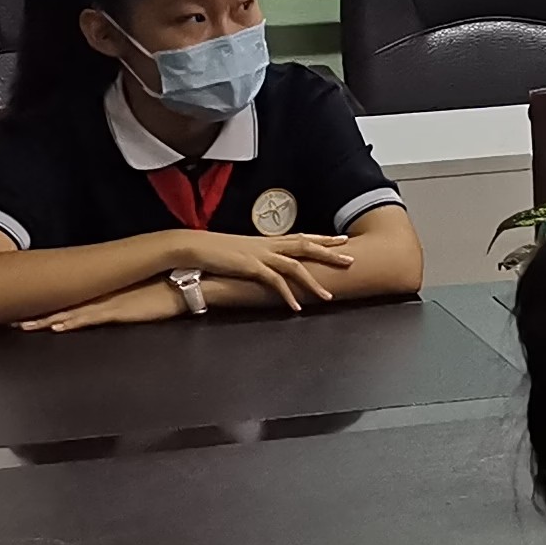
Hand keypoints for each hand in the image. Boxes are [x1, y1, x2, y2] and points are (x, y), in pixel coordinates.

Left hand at [23, 280, 186, 332]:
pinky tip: (56, 326)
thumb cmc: (168, 290)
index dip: (44, 306)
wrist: (187, 283)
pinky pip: (90, 318)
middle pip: (62, 305)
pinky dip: (71, 322)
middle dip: (36, 313)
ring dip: (45, 320)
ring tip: (23, 326)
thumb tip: (110, 307)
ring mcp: (109, 303)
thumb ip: (122, 301)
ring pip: (69, 313)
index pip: (68, 300)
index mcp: (104, 293)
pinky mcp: (119, 311)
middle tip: (10, 320)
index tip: (23, 313)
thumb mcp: (139, 297)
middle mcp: (102, 296)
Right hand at [179, 230, 357, 309]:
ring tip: (329, 297)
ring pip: (295, 266)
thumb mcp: (243, 253)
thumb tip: (268, 266)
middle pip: (306, 245)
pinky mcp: (250, 267)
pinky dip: (287, 295)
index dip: (323, 238)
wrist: (194, 247)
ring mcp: (260, 255)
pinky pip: (274, 282)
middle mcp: (268, 245)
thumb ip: (258, 258)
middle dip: (330, 253)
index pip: (301, 237)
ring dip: (313, 282)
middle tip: (351, 259)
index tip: (342, 239)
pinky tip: (296, 308)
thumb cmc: (216, 251)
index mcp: (268, 241)